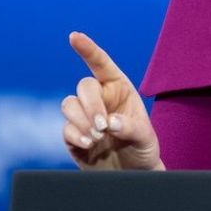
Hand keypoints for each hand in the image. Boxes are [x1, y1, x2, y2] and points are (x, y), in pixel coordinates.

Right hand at [61, 32, 163, 170]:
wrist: (132, 174)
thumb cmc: (142, 148)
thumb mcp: (145, 137)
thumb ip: (130, 127)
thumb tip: (109, 123)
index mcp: (119, 88)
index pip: (102, 64)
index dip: (88, 49)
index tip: (74, 36)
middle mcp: (100, 98)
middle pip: (84, 87)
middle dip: (91, 105)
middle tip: (102, 126)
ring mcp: (84, 116)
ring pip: (69, 105)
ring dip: (82, 120)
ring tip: (98, 137)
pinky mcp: (73, 135)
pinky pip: (66, 128)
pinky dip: (76, 135)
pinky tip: (89, 145)